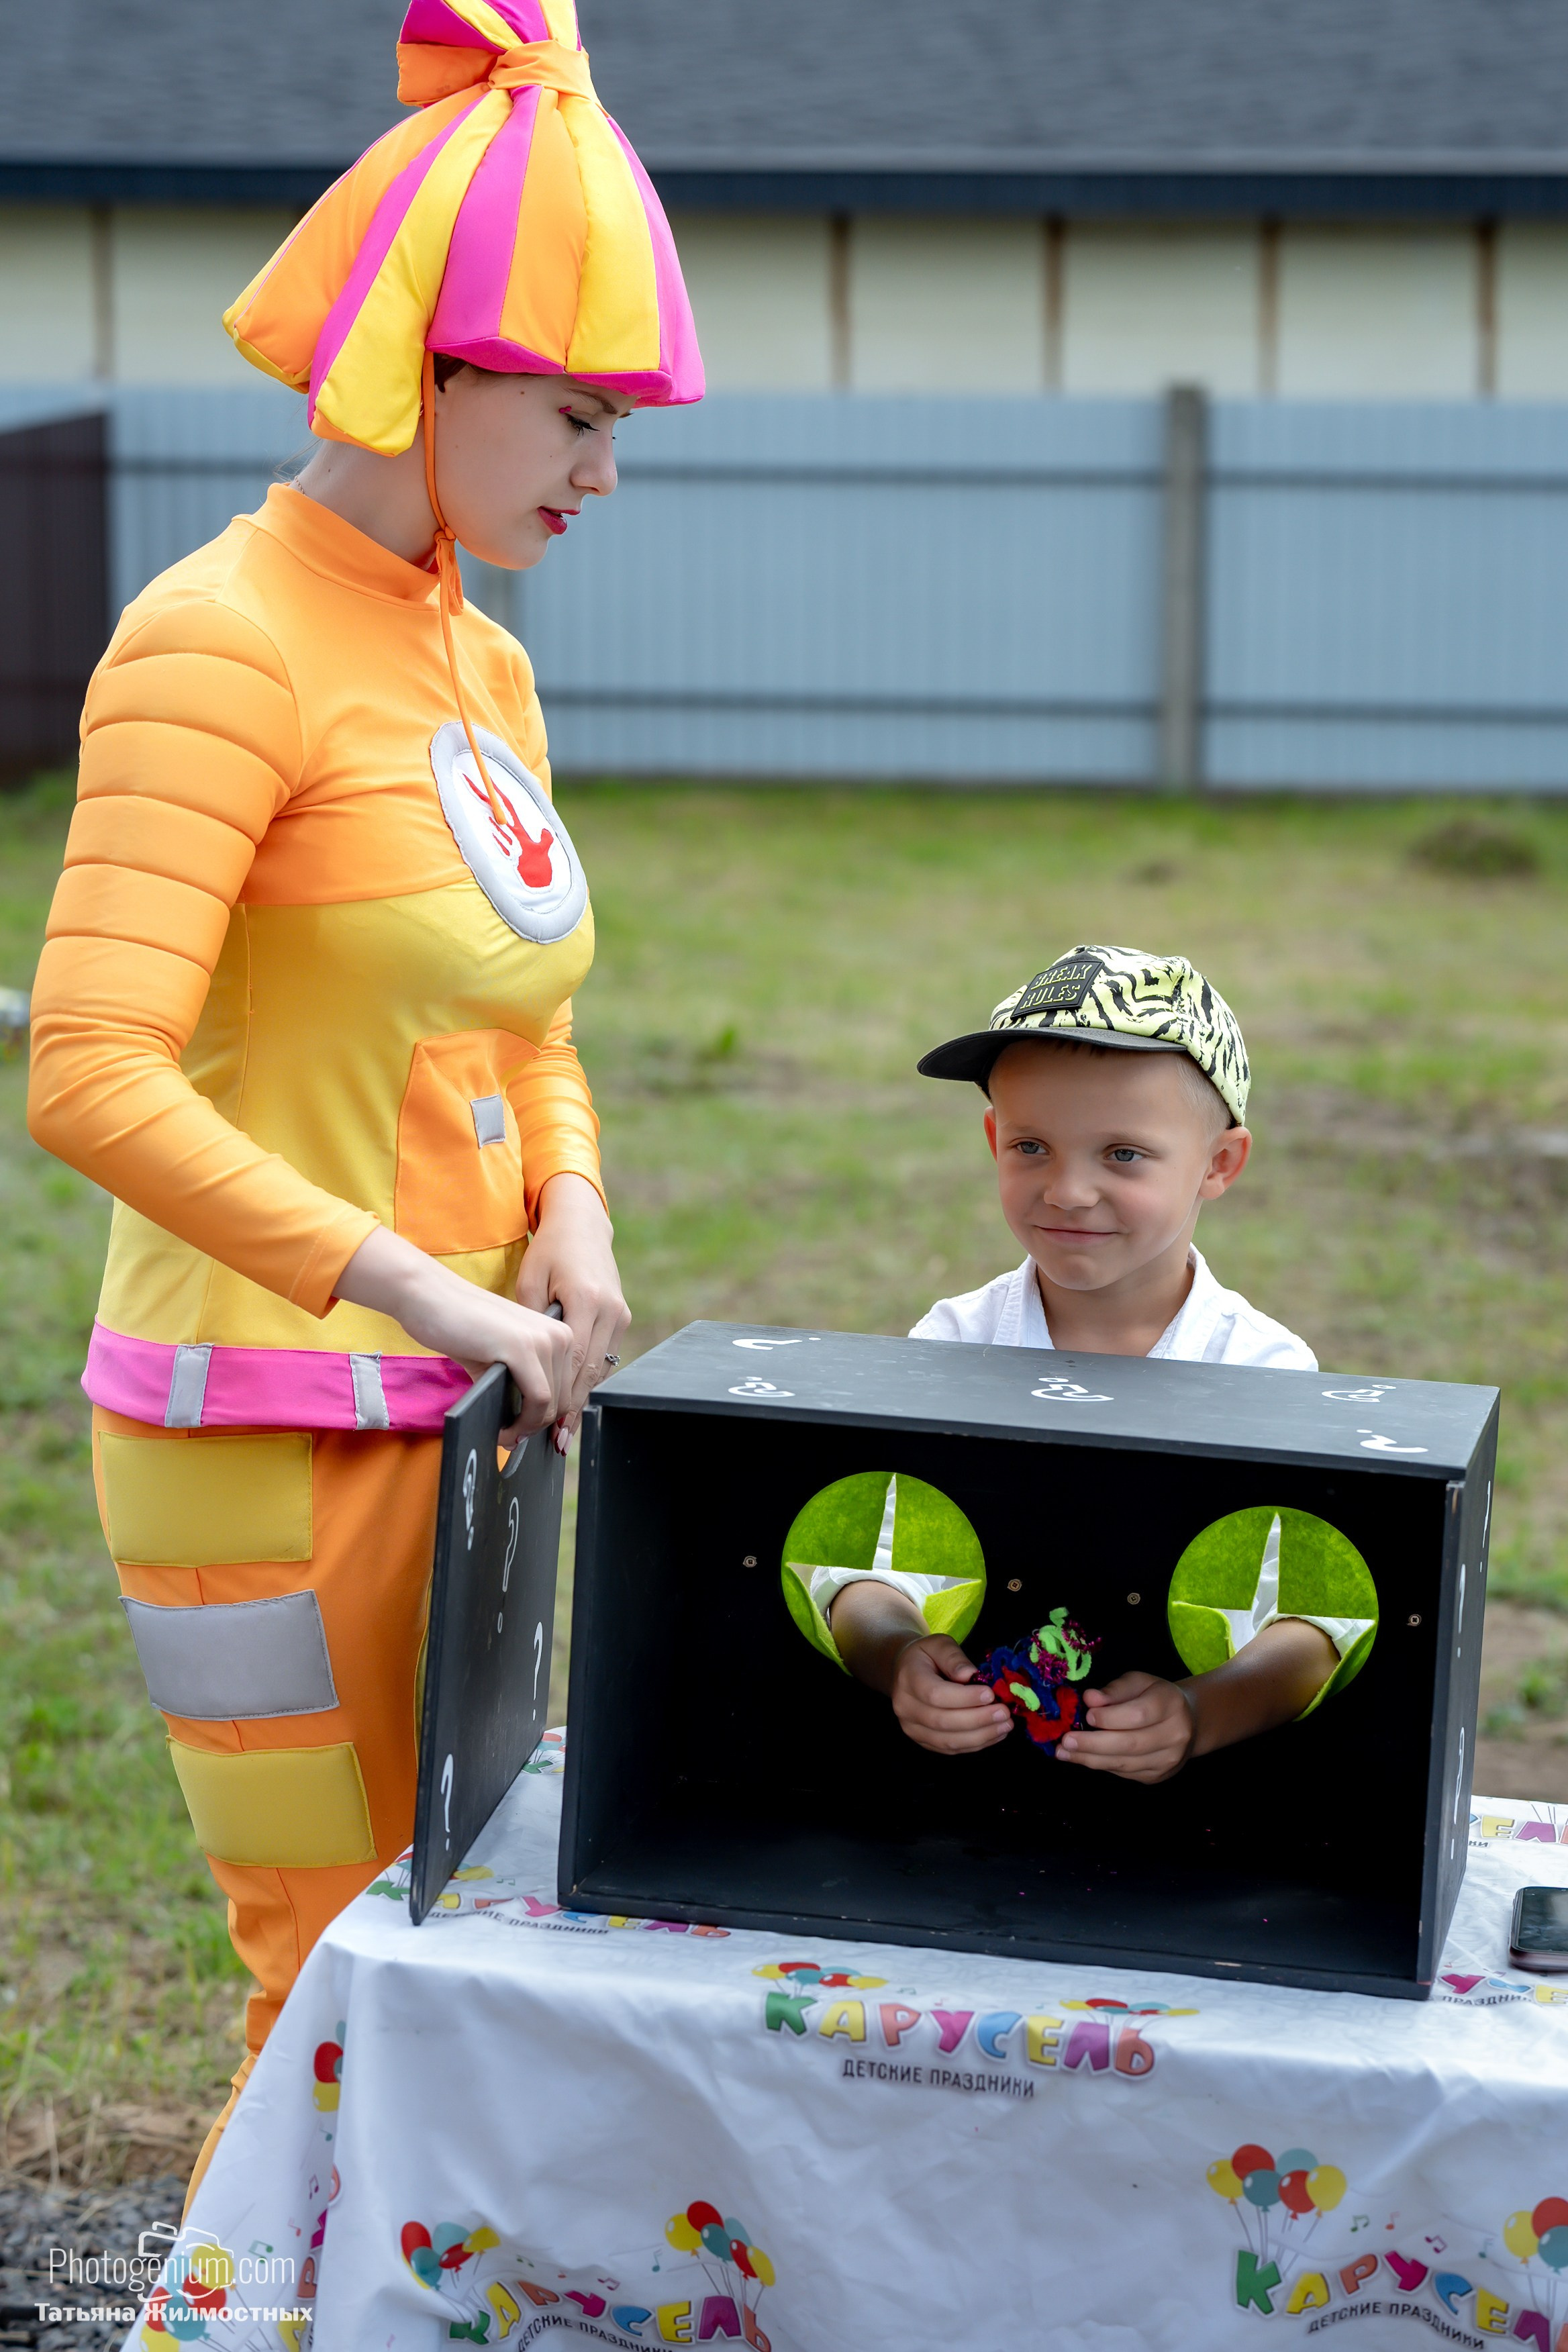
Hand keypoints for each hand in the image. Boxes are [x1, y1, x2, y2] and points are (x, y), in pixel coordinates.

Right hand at [335, 1226, 574, 1444]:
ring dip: (528, 1428)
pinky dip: (522, 1424)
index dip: (550, 1419)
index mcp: (559, 1333)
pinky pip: (538, 1400)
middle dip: (537, 1426)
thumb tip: (528, 1426)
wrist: (428, 1297)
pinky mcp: (523, 1348)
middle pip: (563, 1400)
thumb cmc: (459, 1326)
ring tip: (505, 1434)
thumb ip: (521, 1385)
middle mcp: (561, 1334)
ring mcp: (545, 1339)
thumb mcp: (501, 1357)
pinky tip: (503, 1430)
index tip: (527, 1434)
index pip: (568, 1389)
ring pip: (552, 1404)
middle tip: (510, 1437)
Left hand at [516, 1173, 630, 1428]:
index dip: (559, 1398)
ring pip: (600, 1370)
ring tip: (562, 1431)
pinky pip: (604, 1357)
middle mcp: (609, 1309)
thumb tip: (524, 1368)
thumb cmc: (549, 1251)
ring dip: (581, 1400)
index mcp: (585, 1299)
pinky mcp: (622, 1316)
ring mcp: (619, 1313)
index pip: (573, 1361)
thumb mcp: (529, 1283)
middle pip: (590, 1373)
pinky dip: (587, 1380)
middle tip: (554, 1440)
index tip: (545, 1425)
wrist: (581, 1225)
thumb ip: (531, 1324)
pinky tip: (573, 1401)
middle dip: (571, 1410)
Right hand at [890, 1635, 1012, 1756]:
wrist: (904, 1671)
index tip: (990, 1694)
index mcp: (908, 1679)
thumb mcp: (939, 1644)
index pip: (935, 1694)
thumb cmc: (926, 1656)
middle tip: (1004, 1712)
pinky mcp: (923, 1741)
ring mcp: (912, 1728)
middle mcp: (905, 1708)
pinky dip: (975, 1744)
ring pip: (948, 1740)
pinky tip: (994, 1734)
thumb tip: (971, 1675)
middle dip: (978, 1719)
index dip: (964, 1698)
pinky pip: (951, 1748)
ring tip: (1005, 1725)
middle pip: (942, 1721)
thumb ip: (954, 1657)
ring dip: (980, 1736)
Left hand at [1057, 1671, 1197, 1782]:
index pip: (1139, 1714)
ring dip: (1090, 1759)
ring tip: (1063, 1752)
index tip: (1087, 1715)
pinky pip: (1124, 1773)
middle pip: (1131, 1743)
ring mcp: (1168, 1759)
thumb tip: (1090, 1698)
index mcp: (1171, 1704)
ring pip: (1125, 1763)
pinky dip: (1101, 1765)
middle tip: (1065, 1741)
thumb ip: (1114, 1690)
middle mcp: (1175, 1735)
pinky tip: (1081, 1758)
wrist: (1187, 1722)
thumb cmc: (1154, 1696)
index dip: (1111, 1717)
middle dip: (1093, 1744)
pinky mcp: (1158, 1776)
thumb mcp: (1137, 1682)